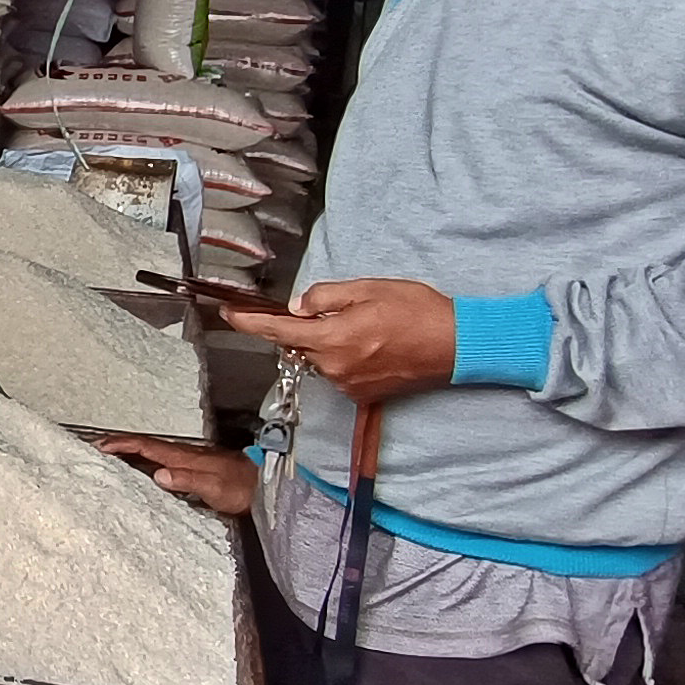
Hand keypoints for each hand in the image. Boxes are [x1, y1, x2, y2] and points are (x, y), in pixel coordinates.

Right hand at [97, 436, 257, 515]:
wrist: (263, 486)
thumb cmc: (240, 487)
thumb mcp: (213, 486)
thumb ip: (186, 480)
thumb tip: (158, 475)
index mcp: (183, 458)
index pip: (147, 446)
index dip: (123, 444)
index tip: (102, 445)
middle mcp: (183, 456)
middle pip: (146, 446)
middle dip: (121, 445)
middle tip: (99, 448)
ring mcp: (189, 462)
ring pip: (153, 454)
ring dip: (132, 453)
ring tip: (113, 457)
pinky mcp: (194, 470)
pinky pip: (163, 462)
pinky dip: (147, 462)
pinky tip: (145, 471)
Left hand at [225, 277, 455, 402]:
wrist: (456, 346)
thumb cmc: (417, 312)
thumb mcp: (368, 289)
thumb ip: (326, 297)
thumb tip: (298, 307)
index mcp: (332, 338)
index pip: (277, 331)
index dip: (249, 323)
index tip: (229, 314)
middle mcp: (334, 367)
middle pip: (298, 346)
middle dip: (305, 327)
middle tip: (334, 310)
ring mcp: (347, 384)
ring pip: (318, 359)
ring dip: (327, 342)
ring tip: (364, 327)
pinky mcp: (361, 395)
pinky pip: (337, 372)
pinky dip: (343, 357)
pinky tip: (371, 345)